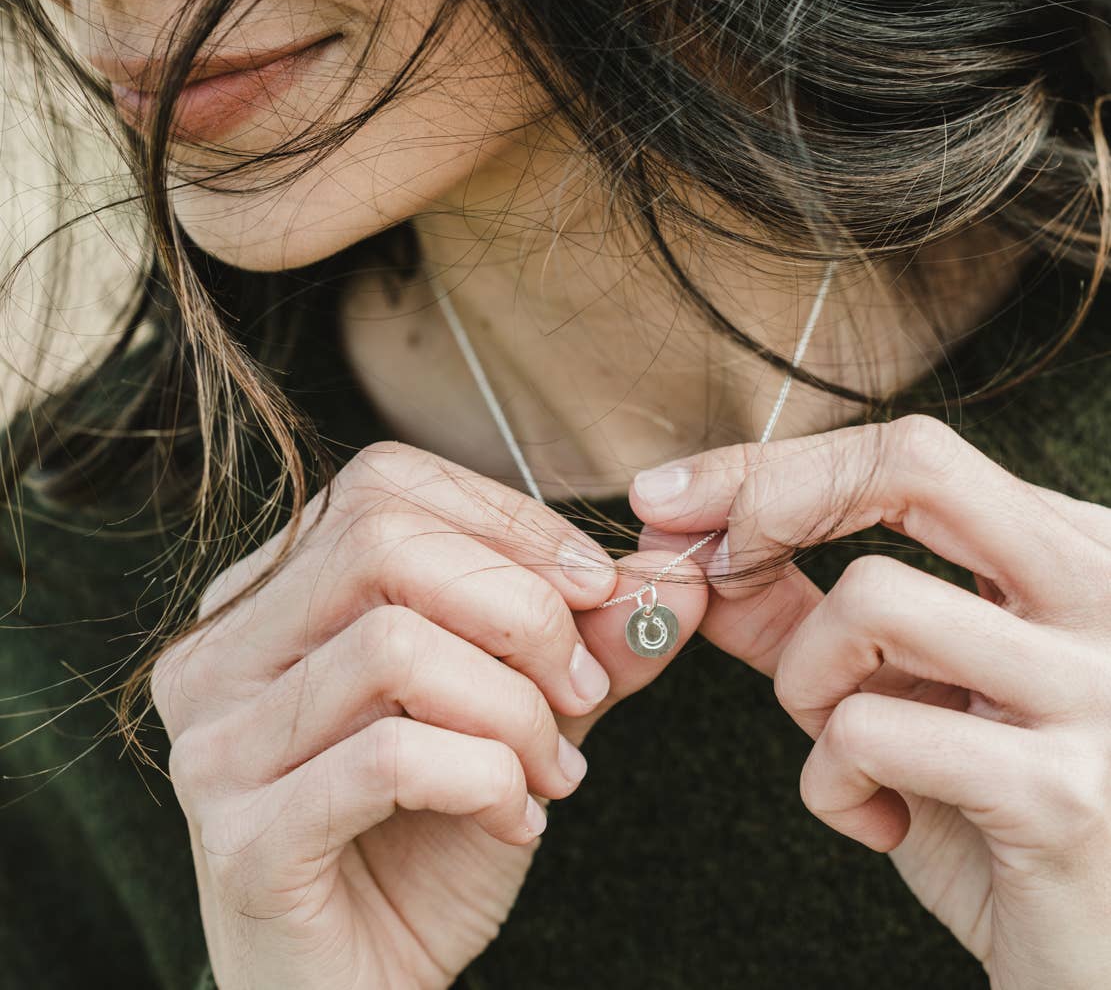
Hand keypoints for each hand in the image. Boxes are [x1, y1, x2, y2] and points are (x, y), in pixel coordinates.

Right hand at [152, 441, 706, 989]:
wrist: (366, 986)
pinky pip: (391, 757)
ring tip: (551, 772)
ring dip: (512, 709)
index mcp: (269, 597)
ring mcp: (219, 745)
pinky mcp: (243, 838)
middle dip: (522, 608)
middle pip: (384, 543)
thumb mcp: (517, 713)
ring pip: (394, 645)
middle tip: (580, 690)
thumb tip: (674, 575)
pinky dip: (486, 780)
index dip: (509, 520)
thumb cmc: (428, 838)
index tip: (598, 586)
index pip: (384, 483)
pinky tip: (514, 823)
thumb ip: (585, 640)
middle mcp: (222, 653)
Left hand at [631, 414, 1110, 989]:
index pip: (909, 454)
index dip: (771, 467)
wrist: (1091, 958)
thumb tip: (682, 544)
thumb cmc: (990, 810)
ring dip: (804, 680)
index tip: (670, 498)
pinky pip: (869, 732)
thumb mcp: (895, 688)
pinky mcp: (1065, 794)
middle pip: (913, 467)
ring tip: (841, 746)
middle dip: (774, 505)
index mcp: (1070, 552)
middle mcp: (1106, 595)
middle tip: (717, 568)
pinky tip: (879, 822)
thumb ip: (796, 612)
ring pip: (871, 601)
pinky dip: (830, 782)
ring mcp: (1100, 689)